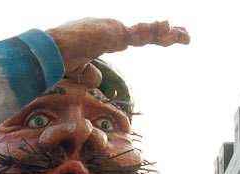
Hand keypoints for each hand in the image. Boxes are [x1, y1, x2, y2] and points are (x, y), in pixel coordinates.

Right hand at [44, 18, 189, 72]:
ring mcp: (115, 29)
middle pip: (145, 32)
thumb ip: (87, 71)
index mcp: (106, 36)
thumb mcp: (78, 68)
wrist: (54, 50)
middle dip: (164, 33)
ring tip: (185, 35)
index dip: (151, 36)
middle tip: (184, 34)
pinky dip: (156, 31)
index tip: (166, 37)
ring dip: (167, 34)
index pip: (134, 36)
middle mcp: (113, 30)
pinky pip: (140, 33)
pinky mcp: (115, 32)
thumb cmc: (61, 58)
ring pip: (147, 31)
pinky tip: (170, 29)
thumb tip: (97, 79)